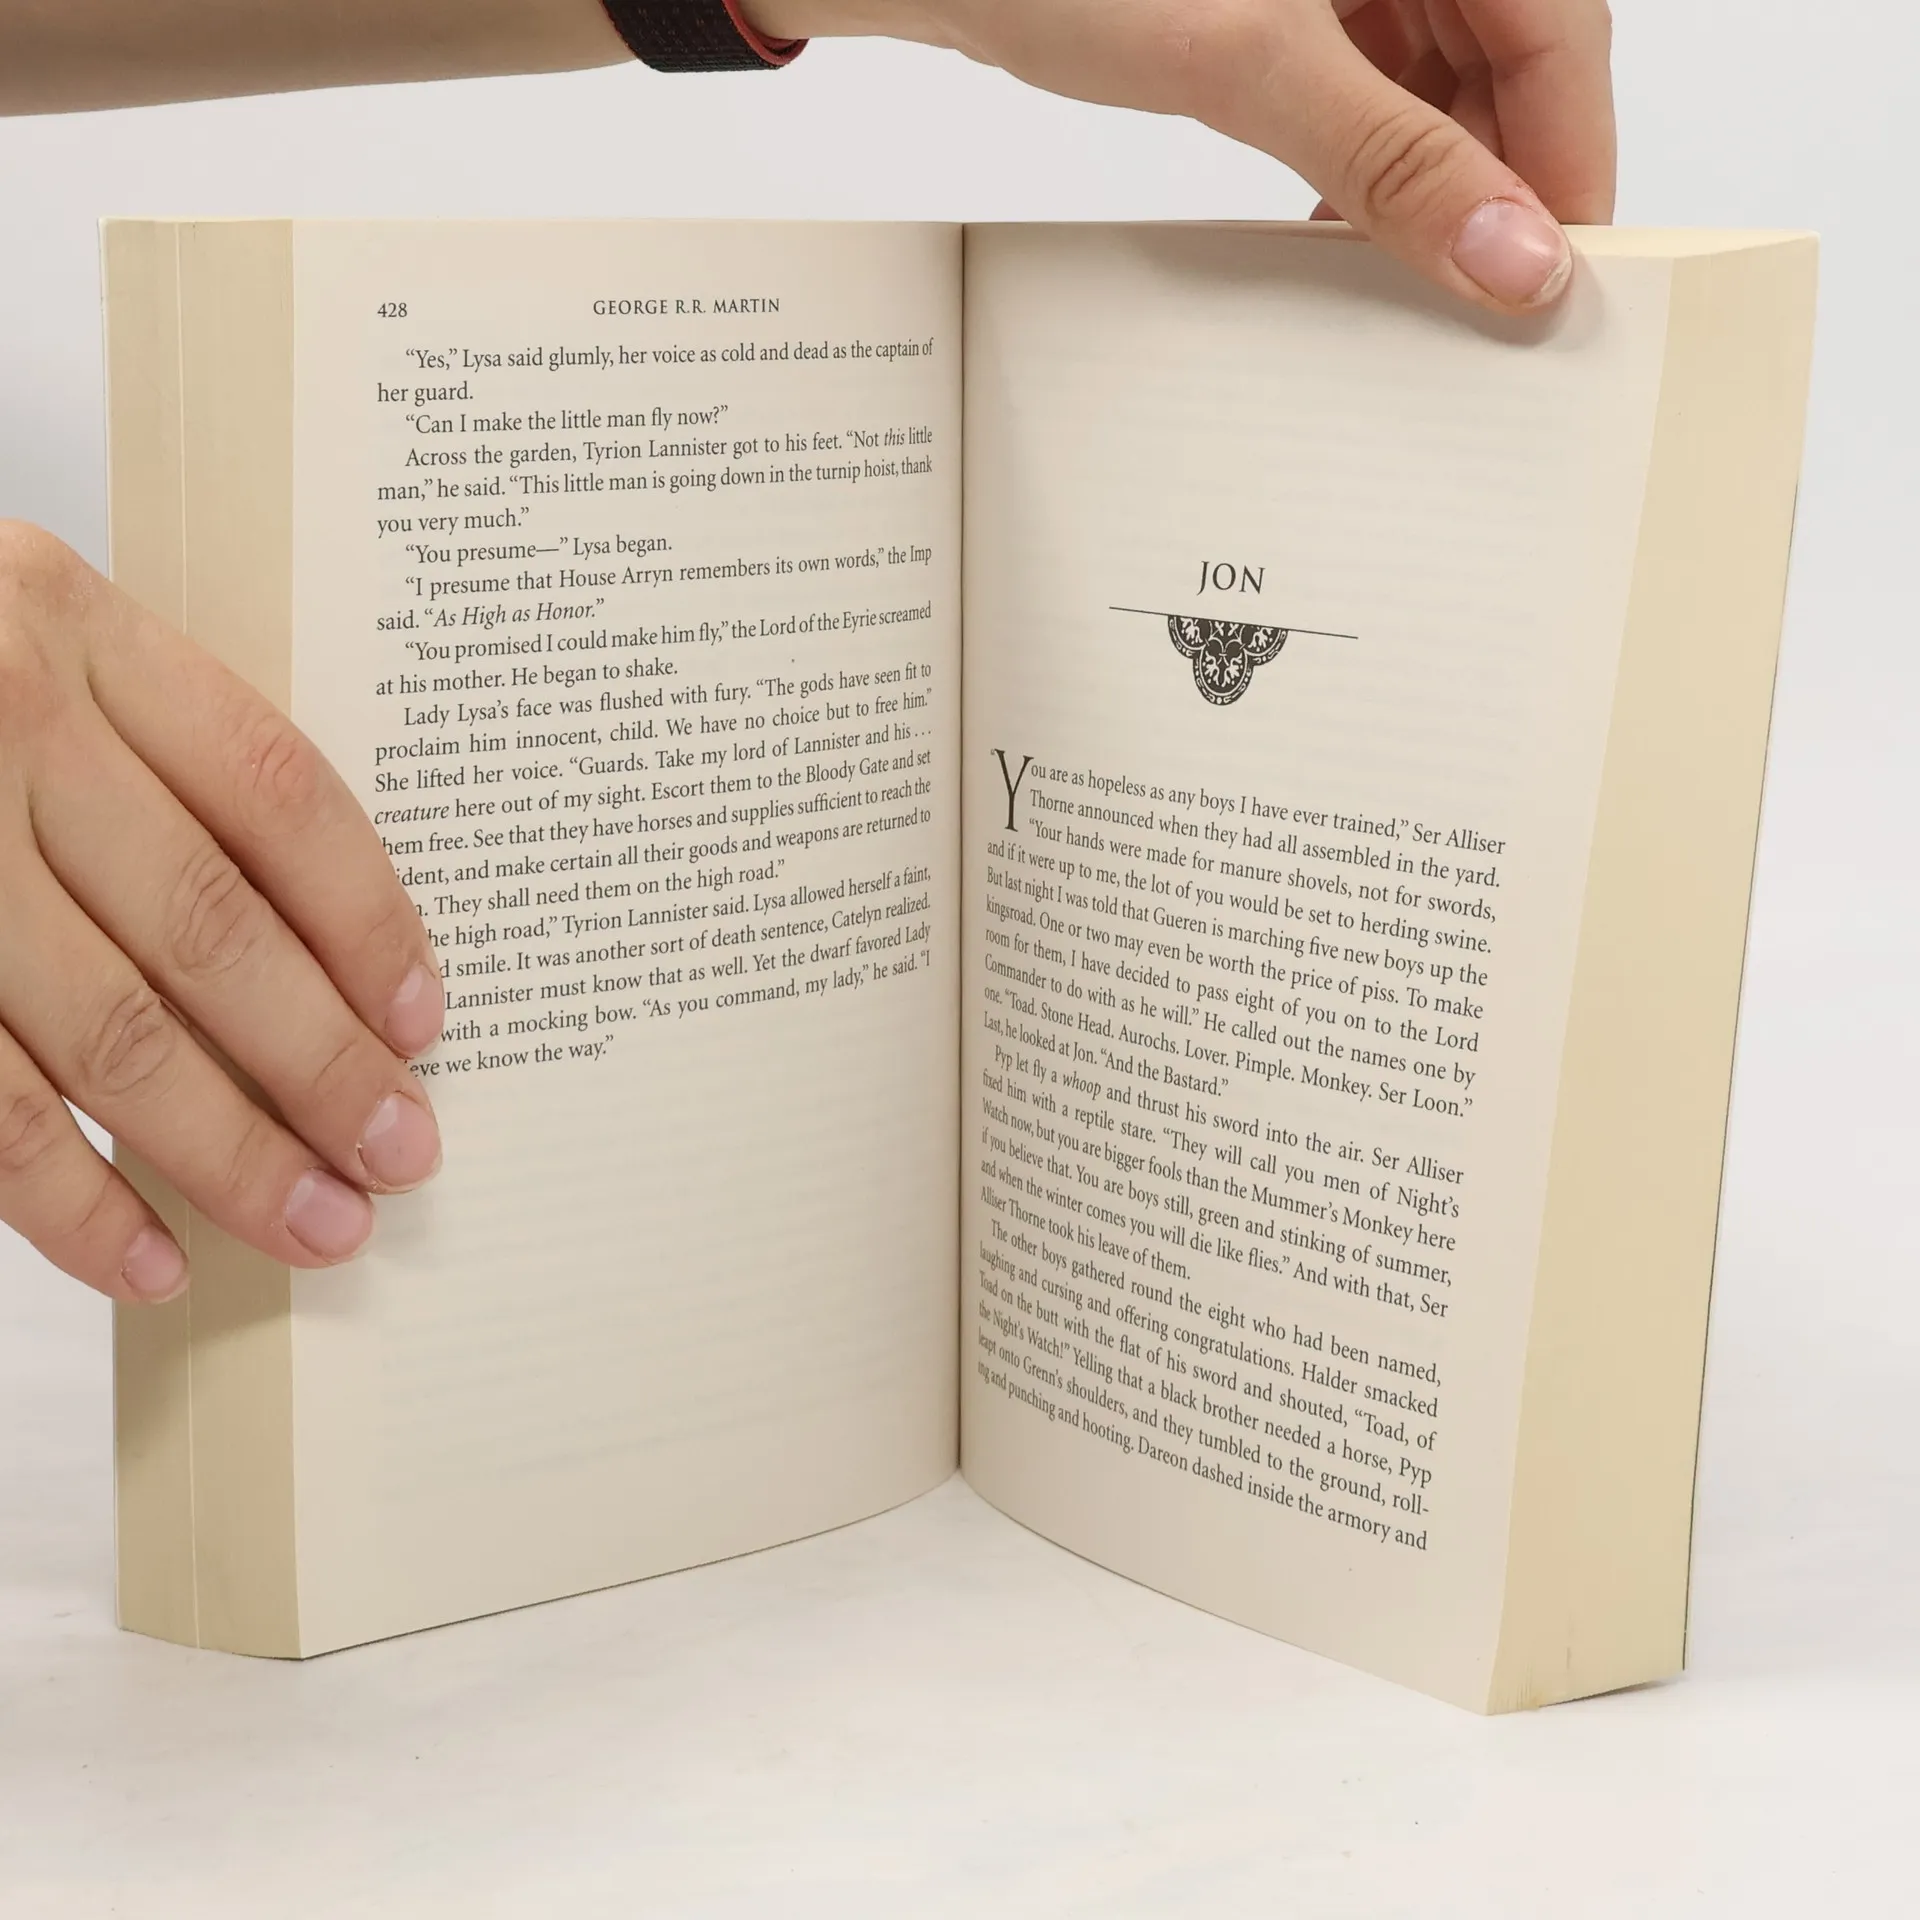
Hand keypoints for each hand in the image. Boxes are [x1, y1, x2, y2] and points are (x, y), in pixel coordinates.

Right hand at [0, 524, 445, 1304]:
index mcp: (70, 627)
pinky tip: (148, 1260)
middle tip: (402, 1157)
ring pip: (106, 1028)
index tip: (422, 1024)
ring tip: (318, 1226)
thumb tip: (319, 956)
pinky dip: (67, 1200)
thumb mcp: (21, 646)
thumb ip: (142, 753)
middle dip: (321, 1064)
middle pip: (208, 925)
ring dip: (225, 1151)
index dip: (364, 918)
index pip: (272, 791)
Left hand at [745, 0, 1614, 312]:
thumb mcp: (1252, 65)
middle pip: (1508, 60)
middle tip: (1486, 310)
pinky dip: (1362, 160)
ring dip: (1427, 183)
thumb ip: (1390, 161)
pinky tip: (1338, 231)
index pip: (1558, 36)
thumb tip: (1509, 260)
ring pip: (1439, 80)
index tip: (1561, 285)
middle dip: (1497, 185)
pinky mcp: (1292, 3)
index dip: (1568, 165)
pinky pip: (1369, 84)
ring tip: (1409, 286)